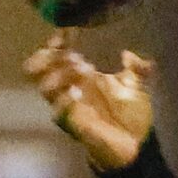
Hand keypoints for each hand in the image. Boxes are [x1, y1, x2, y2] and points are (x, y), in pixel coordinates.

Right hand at [25, 32, 153, 171]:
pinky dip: (64, 100)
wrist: (135, 144)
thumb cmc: (132, 113)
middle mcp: (70, 85)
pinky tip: (76, 93)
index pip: (58, 51)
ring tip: (80, 70)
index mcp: (82, 72)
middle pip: (39, 67)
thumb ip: (136, 67)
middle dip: (50, 57)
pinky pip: (57, 111)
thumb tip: (129, 54)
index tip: (66, 33)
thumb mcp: (137, 84)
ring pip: (45, 86)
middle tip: (70, 54)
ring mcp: (68, 105)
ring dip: (59, 75)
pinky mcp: (71, 123)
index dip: (57, 41)